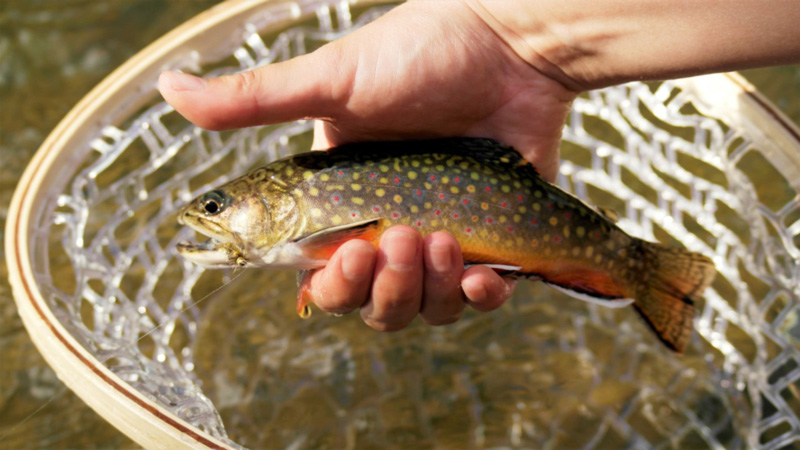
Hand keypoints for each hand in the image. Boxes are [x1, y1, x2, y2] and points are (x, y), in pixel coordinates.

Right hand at [159, 1, 574, 329]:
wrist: (510, 42)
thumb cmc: (420, 54)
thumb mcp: (332, 80)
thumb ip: (254, 99)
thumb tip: (167, 89)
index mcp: (346, 201)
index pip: (325, 272)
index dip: (333, 284)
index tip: (351, 255)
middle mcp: (392, 225)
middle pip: (376, 304)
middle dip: (384, 290)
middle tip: (399, 239)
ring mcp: (446, 235)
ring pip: (426, 308)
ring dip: (429, 291)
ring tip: (443, 239)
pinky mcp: (495, 239)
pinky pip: (482, 298)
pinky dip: (480, 299)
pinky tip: (482, 276)